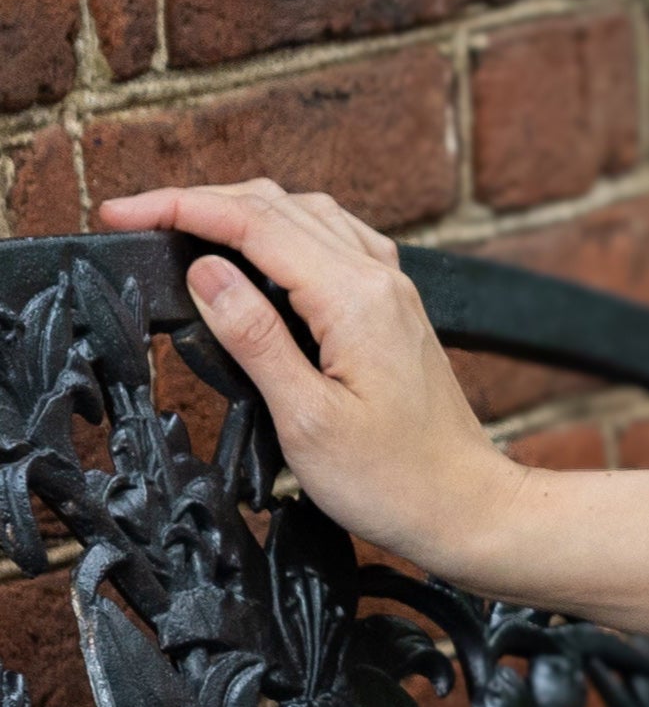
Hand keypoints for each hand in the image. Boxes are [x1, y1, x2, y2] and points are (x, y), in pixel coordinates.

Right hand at [97, 181, 522, 581]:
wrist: (466, 506)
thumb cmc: (394, 479)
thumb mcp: (306, 419)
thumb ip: (254, 338)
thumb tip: (206, 272)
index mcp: (356, 298)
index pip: (255, 224)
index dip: (181, 208)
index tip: (123, 213)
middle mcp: (379, 280)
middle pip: (279, 206)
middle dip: (201, 201)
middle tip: (137, 217)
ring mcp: (392, 291)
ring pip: (309, 215)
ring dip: (242, 209)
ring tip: (182, 224)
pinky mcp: (393, 309)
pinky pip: (336, 241)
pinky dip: (286, 230)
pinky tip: (259, 248)